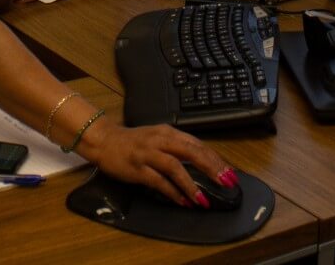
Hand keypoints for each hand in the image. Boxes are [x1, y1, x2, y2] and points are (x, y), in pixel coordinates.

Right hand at [79, 121, 235, 207]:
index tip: (229, 172)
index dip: (215, 158)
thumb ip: (178, 147)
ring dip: (191, 184)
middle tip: (225, 182)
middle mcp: (160, 140)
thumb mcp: (158, 138)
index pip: (197, 144)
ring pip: (174, 166)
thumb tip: (203, 162)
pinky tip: (182, 201)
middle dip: (211, 168)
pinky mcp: (137, 168)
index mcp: (168, 132)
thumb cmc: (134, 141)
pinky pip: (158, 181)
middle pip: (191, 151)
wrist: (104, 141)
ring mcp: (148, 154)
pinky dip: (172, 192)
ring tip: (203, 199)